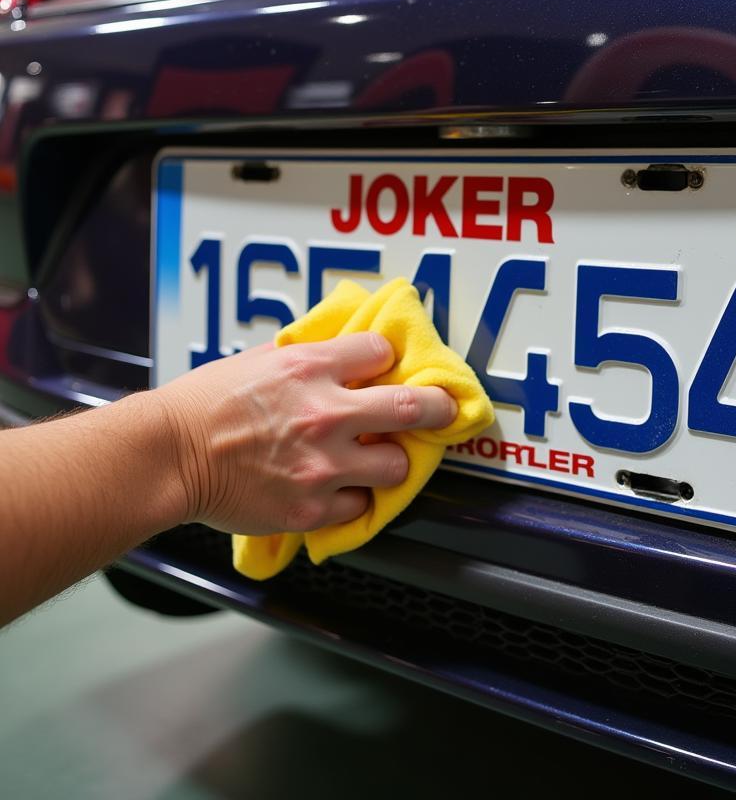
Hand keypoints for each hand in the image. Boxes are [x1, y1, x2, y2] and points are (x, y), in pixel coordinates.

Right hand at [153, 333, 455, 535]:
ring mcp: (321, 465)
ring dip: (390, 462)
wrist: (167, 456)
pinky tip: (335, 489)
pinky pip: (359, 505)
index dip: (385, 360)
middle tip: (443, 410)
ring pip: (395, 466)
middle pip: (413, 407)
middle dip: (437, 408)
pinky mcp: (310, 508)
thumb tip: (345, 352)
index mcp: (309, 368)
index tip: (384, 369)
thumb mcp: (259, 359)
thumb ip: (308, 356)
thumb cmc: (205, 404)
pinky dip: (352, 498)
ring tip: (376, 460)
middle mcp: (324, 414)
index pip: (380, 352)